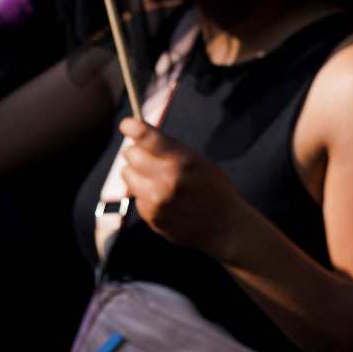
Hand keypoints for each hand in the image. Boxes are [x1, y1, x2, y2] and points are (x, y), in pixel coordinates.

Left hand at [118, 119, 249, 258]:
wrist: (225, 226)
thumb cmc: (214, 189)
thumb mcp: (201, 162)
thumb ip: (172, 150)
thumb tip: (140, 136)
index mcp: (182, 162)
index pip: (146, 138)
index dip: (132, 127)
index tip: (127, 125)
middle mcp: (165, 182)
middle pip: (131, 155)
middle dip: (139, 152)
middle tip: (151, 158)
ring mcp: (155, 201)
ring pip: (127, 174)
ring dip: (137, 173)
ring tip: (158, 180)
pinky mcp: (150, 216)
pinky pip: (136, 196)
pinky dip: (145, 194)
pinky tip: (164, 199)